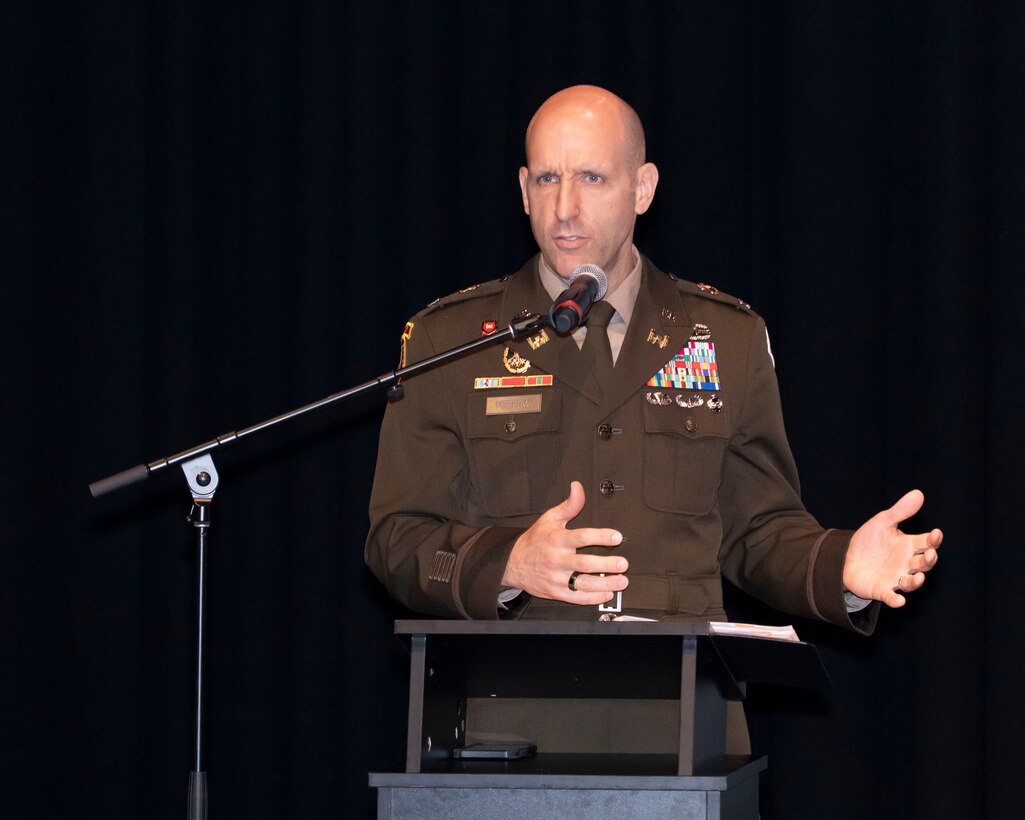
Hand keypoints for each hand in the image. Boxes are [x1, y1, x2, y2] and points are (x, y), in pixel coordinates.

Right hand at [502, 481, 627, 605]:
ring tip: (621, 580)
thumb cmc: (535, 540)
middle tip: (622, 563)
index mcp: (557, 540)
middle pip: (585, 563)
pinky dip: (593, 598)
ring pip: (584, 583)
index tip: (617, 536)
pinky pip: (577, 598)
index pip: (581, 537)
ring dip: (605, 584)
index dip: (600, 537)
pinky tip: (606, 593)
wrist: (513, 563)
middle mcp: (557, 560)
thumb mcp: (549, 518)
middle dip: (606, 564)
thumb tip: (578, 488)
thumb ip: (569, 505)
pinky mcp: (556, 592)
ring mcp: (557, 578)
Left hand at [843, 489, 941, 607]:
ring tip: (919, 577)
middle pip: (923, 564)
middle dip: (929, 560)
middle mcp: (906, 564)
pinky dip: (895, 600)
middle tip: (931, 555)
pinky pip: (891, 596)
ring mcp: (895, 578)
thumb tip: (918, 493)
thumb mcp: (882, 522)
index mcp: (908, 546)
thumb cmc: (869, 541)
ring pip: (911, 582)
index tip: (936, 533)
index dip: (933, 539)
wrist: (846, 558)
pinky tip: (899, 602)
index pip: (926, 543)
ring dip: (917, 581)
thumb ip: (900, 511)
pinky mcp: (882, 589)